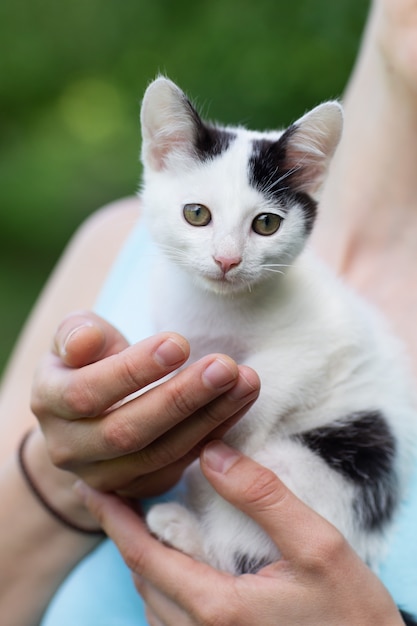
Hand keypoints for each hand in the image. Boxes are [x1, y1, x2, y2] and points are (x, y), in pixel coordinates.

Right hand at [31, 312, 259, 496]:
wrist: (87, 414)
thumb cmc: (87, 362)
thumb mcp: (73, 338)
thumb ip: (77, 334)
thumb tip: (86, 340)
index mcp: (49, 403)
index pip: (87, 393)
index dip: (133, 371)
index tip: (180, 343)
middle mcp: (70, 448)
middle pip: (127, 432)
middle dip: (181, 399)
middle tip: (225, 368)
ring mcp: (105, 476)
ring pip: (161, 453)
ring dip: (209, 417)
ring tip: (245, 382)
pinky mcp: (139, 488)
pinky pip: (182, 464)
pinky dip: (216, 432)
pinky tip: (240, 402)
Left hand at [77, 442, 404, 625]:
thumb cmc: (350, 612)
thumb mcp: (317, 544)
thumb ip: (262, 497)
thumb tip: (213, 452)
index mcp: (216, 607)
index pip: (145, 557)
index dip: (114, 519)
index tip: (93, 487)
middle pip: (142, 579)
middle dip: (122, 534)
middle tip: (112, 494)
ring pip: (152, 602)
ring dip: (141, 559)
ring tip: (136, 520)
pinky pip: (171, 619)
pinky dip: (161, 583)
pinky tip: (172, 559)